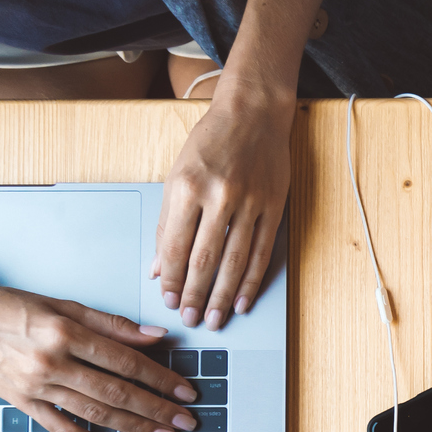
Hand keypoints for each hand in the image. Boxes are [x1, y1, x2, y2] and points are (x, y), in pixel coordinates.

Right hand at [0, 272, 198, 431]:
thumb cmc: (7, 305)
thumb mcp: (61, 304)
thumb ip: (110, 324)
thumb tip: (156, 337)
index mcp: (66, 332)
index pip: (126, 361)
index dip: (161, 378)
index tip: (186, 391)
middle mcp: (53, 362)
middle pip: (117, 392)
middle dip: (157, 410)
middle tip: (187, 423)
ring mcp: (36, 387)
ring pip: (96, 413)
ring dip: (135, 428)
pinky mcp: (22, 403)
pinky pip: (63, 428)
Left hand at [154, 79, 294, 329]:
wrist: (253, 112)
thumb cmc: (211, 142)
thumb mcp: (177, 175)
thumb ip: (168, 223)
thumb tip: (159, 266)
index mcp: (186, 186)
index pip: (175, 246)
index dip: (172, 279)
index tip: (168, 299)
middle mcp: (218, 195)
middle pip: (204, 259)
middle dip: (195, 295)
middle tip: (190, 318)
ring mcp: (249, 202)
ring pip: (234, 261)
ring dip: (222, 296)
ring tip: (215, 318)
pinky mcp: (273, 206)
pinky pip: (261, 252)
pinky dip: (251, 281)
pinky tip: (242, 300)